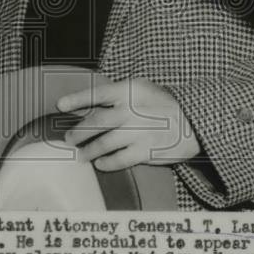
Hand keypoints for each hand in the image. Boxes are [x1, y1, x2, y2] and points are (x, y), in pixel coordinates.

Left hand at [56, 79, 200, 170]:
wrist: (193, 122)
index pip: (97, 93)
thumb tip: (90, 107)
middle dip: (78, 132)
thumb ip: (119, 96)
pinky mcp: (145, 151)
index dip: (77, 99)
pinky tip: (100, 164)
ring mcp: (138, 132)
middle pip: (95, 123)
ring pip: (103, 144)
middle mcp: (131, 111)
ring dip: (88, 150)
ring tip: (81, 155)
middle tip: (69, 138)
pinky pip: (118, 160)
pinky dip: (106, 163)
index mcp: (129, 91)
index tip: (60, 105)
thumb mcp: (142, 89)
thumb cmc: (163, 104)